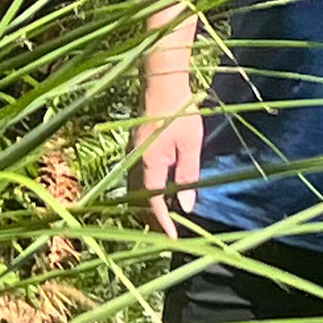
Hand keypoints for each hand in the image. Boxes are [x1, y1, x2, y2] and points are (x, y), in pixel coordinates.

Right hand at [136, 101, 205, 236]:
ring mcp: (132, 157)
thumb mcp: (190, 145)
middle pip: (140, 202)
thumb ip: (188, 176)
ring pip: (137, 191)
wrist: (163, 84)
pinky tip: (160, 194)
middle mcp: (135, 164)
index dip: (163, 223)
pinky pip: (137, 179)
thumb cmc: (181, 112)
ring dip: (149, 207)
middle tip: (170, 234)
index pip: (153, 204)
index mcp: (149, 165)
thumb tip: (186, 207)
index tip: (173, 238)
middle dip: (154, 220)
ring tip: (166, 220)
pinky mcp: (135, 150)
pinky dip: (147, 192)